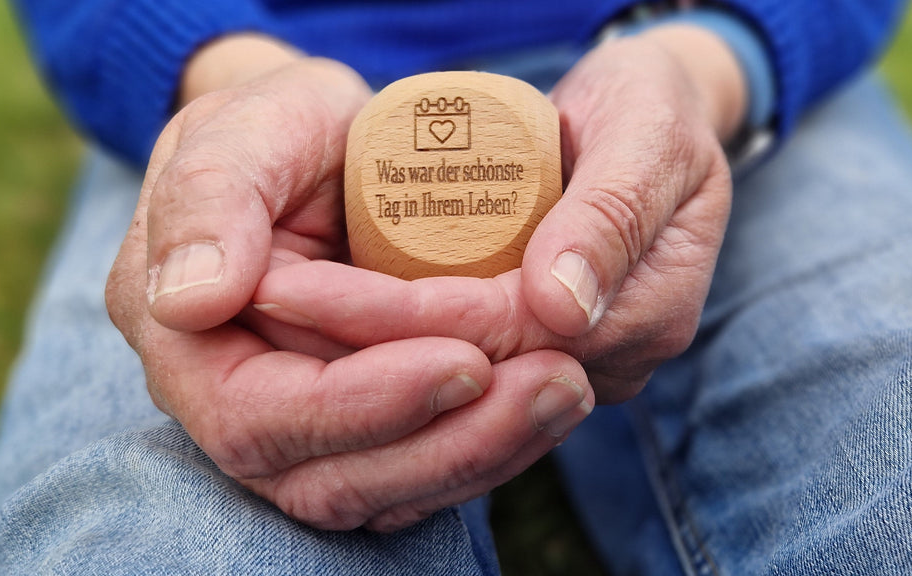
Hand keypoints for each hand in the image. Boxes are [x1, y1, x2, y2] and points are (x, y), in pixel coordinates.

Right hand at [106, 35, 594, 530]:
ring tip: (567, 389)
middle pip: (330, 479)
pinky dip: (488, 446)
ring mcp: (300, 429)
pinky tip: (547, 403)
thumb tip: (190, 302)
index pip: (260, 415)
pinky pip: (419, 469)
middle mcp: (236, 403)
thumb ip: (208, 200)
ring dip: (483, 451)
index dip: (362, 403)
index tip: (466, 360)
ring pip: (384, 489)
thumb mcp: (245, 131)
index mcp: (185, 342)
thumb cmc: (280, 129)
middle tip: (553, 382)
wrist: (321, 147)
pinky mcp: (361, 430)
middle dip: (447, 442)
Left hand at [252, 25, 739, 402]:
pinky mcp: (527, 354)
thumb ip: (616, 209)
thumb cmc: (651, 109)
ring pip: (441, 389)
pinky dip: (370, 352)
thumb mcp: (647, 128)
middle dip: (354, 344)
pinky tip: (307, 320)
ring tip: (268, 302)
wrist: (647, 124)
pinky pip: (440, 373)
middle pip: (460, 373)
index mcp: (645, 313)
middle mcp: (601, 361)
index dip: (399, 320)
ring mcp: (562, 365)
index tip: (293, 284)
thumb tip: (559, 305)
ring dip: (350, 356)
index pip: (504, 335)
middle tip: (261, 293)